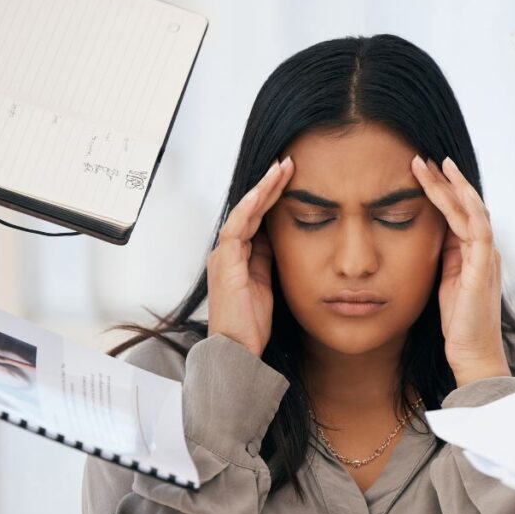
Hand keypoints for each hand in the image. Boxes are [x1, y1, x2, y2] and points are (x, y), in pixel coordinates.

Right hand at [207, 156, 293, 356]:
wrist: (237, 349)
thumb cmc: (250, 323)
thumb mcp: (267, 284)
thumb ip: (267, 260)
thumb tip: (277, 238)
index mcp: (238, 256)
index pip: (257, 218)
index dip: (272, 197)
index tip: (290, 178)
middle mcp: (228, 252)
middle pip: (250, 209)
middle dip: (269, 185)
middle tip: (287, 163)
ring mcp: (224, 256)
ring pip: (243, 212)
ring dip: (262, 189)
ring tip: (280, 169)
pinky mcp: (225, 263)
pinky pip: (236, 228)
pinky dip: (248, 208)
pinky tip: (262, 192)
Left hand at [410, 154, 510, 386]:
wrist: (472, 353)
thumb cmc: (457, 324)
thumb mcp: (445, 283)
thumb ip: (444, 258)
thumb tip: (431, 235)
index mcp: (475, 254)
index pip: (460, 214)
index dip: (442, 193)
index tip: (422, 173)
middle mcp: (484, 250)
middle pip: (466, 205)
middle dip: (445, 181)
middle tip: (422, 159)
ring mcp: (486, 256)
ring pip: (472, 209)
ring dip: (452, 186)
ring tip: (434, 164)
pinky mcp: (483, 266)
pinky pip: (478, 227)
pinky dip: (466, 206)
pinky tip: (452, 189)